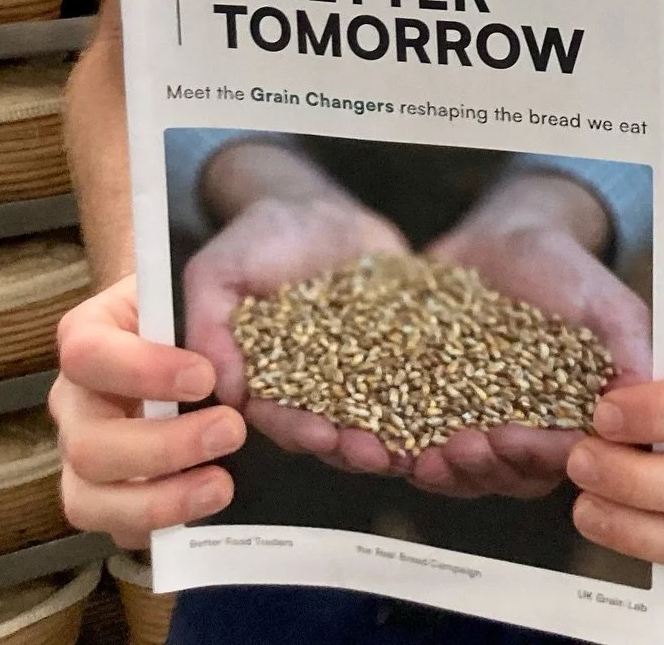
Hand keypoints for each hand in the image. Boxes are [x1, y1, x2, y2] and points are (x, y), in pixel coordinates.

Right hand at [51, 274, 244, 547]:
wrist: (184, 328)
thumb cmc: (187, 305)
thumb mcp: (193, 288)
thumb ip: (205, 309)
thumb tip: (234, 358)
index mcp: (86, 335)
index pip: (87, 355)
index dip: (142, 371)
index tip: (205, 376)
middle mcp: (73, 400)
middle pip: (88, 444)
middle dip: (163, 447)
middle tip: (231, 430)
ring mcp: (82, 457)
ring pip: (89, 500)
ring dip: (160, 501)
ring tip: (222, 486)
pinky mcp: (107, 499)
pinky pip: (119, 531)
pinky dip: (164, 527)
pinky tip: (210, 509)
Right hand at [184, 193, 408, 473]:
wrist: (314, 207)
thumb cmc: (256, 238)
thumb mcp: (218, 271)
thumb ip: (208, 324)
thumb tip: (219, 387)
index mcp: (269, 382)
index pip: (281, 417)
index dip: (300, 430)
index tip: (321, 437)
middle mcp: (316, 388)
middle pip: (336, 428)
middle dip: (355, 446)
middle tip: (378, 456)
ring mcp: (362, 370)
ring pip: (380, 414)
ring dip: (397, 435)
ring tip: (418, 447)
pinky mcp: (400, 347)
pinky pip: (420, 375)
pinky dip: (435, 392)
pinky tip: (454, 402)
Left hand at [409, 220, 651, 500]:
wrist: (505, 236)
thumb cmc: (565, 268)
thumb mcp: (605, 300)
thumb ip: (630, 346)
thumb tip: (648, 397)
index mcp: (568, 423)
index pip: (558, 457)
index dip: (533, 456)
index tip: (510, 438)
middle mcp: (520, 435)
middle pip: (501, 475)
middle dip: (476, 469)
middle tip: (453, 449)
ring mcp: (471, 425)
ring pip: (451, 468)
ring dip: (427, 470)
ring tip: (405, 456)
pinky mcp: (424, 407)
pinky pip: (405, 439)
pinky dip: (384, 445)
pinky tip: (363, 437)